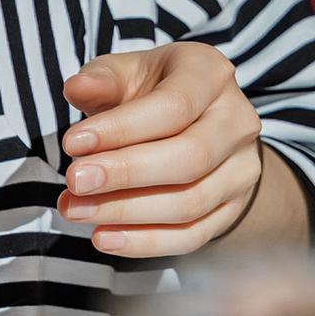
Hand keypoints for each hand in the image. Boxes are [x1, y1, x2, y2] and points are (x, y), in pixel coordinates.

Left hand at [58, 42, 265, 256]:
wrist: (193, 123)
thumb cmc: (149, 92)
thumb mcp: (125, 73)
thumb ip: (100, 80)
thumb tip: (76, 88)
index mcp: (210, 73)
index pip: (173, 106)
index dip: (122, 129)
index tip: (71, 144)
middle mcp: (237, 120)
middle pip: (190, 158)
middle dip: (125, 174)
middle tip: (74, 182)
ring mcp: (242, 169)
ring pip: (191, 203)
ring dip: (127, 212)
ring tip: (76, 210)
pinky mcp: (233, 209)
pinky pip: (192, 236)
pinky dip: (145, 242)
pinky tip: (104, 237)